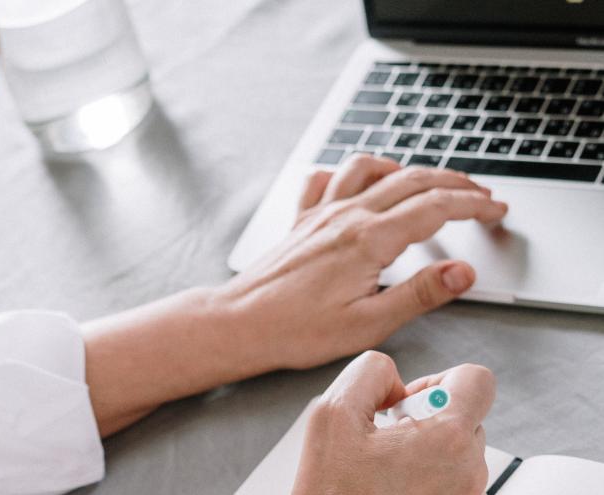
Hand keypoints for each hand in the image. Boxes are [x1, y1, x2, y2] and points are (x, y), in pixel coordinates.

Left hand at [218, 155, 507, 368]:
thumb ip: (420, 294)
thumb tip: (463, 272)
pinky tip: (359, 181)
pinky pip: (328, 178)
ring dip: (407, 168)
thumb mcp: (369, 324)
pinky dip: (351, 172)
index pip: (435, 207)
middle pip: (412, 181)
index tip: (496, 209)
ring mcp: (321, 213)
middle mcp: (346, 216)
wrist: (241, 323)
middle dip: (454, 183)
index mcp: (369, 240)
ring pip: (371, 169)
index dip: (473, 205)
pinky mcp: (302, 220)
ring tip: (429, 180)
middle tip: (481, 195)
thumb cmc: (297, 329)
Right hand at [292, 351, 493, 494]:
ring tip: (383, 467)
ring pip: (458, 449)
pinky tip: (390, 485)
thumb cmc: (331, 493)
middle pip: (465, 415)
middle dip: (425, 417)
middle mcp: (469, 472)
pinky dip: (425, 474)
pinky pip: (451, 478)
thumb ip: (370, 373)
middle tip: (385, 440)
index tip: (408, 401)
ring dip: (424, 448)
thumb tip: (392, 378)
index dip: (438, 379)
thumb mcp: (332, 413)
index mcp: (447, 439)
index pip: (477, 379)